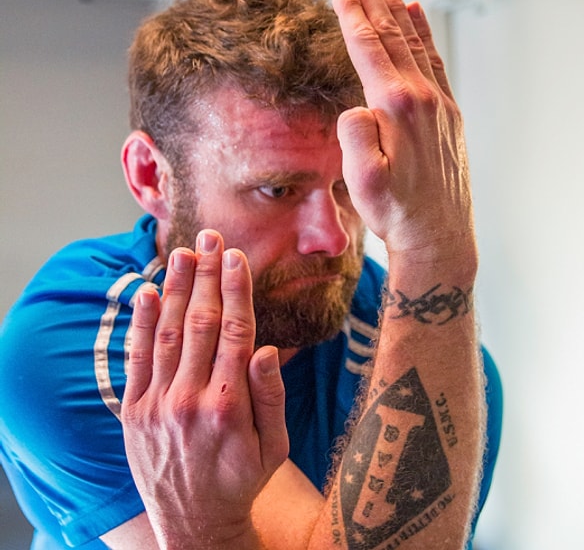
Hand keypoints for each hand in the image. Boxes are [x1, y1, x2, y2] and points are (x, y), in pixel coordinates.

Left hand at [121, 230, 287, 548]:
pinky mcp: (134, 411)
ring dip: (174, 288)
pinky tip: (145, 291)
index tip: (235, 257)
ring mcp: (158, 404)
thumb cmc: (240, 481)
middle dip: (206, 275)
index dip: (235, 290)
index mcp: (230, 406)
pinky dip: (139, 322)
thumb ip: (272, 398)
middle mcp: (191, 399)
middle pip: (200, 322)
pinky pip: (136, 358)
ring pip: (166, 332)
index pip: (235, 332)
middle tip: (209, 238)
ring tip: (181, 253)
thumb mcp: (274, 449)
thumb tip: (268, 349)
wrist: (192, 523)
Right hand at [332, 0, 475, 272]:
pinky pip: (434, 62)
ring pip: (414, 43)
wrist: (437, 235)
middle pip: (392, 35)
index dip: (352, 13)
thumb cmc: (396, 212)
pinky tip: (417, 18)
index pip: (369, 48)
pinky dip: (423, 35)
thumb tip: (357, 106)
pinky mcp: (448, 115)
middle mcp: (423, 98)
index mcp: (397, 108)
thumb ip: (355, 137)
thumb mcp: (363, 182)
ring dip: (397, 9)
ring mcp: (440, 104)